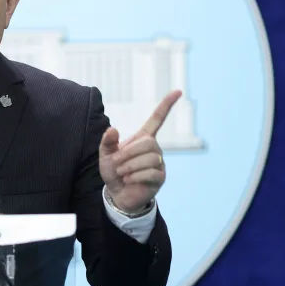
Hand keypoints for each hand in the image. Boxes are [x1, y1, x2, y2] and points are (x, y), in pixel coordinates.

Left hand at [98, 90, 181, 213]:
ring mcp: (159, 163)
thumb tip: (112, 129)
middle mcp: (154, 148)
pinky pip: (151, 172)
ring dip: (129, 165)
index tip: (178, 91)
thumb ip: (107, 142)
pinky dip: (135, 176)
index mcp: (143, 138)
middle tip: (116, 162)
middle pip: (148, 142)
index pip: (157, 119)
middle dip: (128, 153)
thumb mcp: (106, 155)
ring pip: (149, 158)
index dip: (166, 105)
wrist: (118, 194)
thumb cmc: (114, 171)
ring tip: (122, 172)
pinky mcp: (160, 177)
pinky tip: (129, 179)